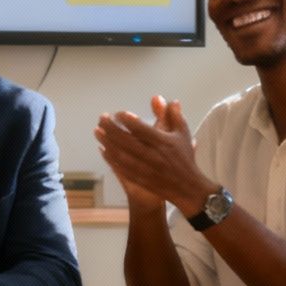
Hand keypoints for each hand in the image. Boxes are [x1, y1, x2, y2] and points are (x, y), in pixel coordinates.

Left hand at [93, 96, 173, 212]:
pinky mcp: (139, 179)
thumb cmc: (184, 158)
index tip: (117, 114)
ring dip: (107, 142)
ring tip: (98, 132)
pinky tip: (103, 150)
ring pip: (120, 154)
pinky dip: (110, 158)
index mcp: (162, 142)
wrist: (187, 188)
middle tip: (102, 119)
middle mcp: (152, 155)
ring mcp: (144, 169)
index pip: (139, 128)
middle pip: (125, 140)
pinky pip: (121, 168)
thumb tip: (160, 98)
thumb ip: (171, 114)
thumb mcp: (182, 133)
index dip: (125, 120)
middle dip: (110, 128)